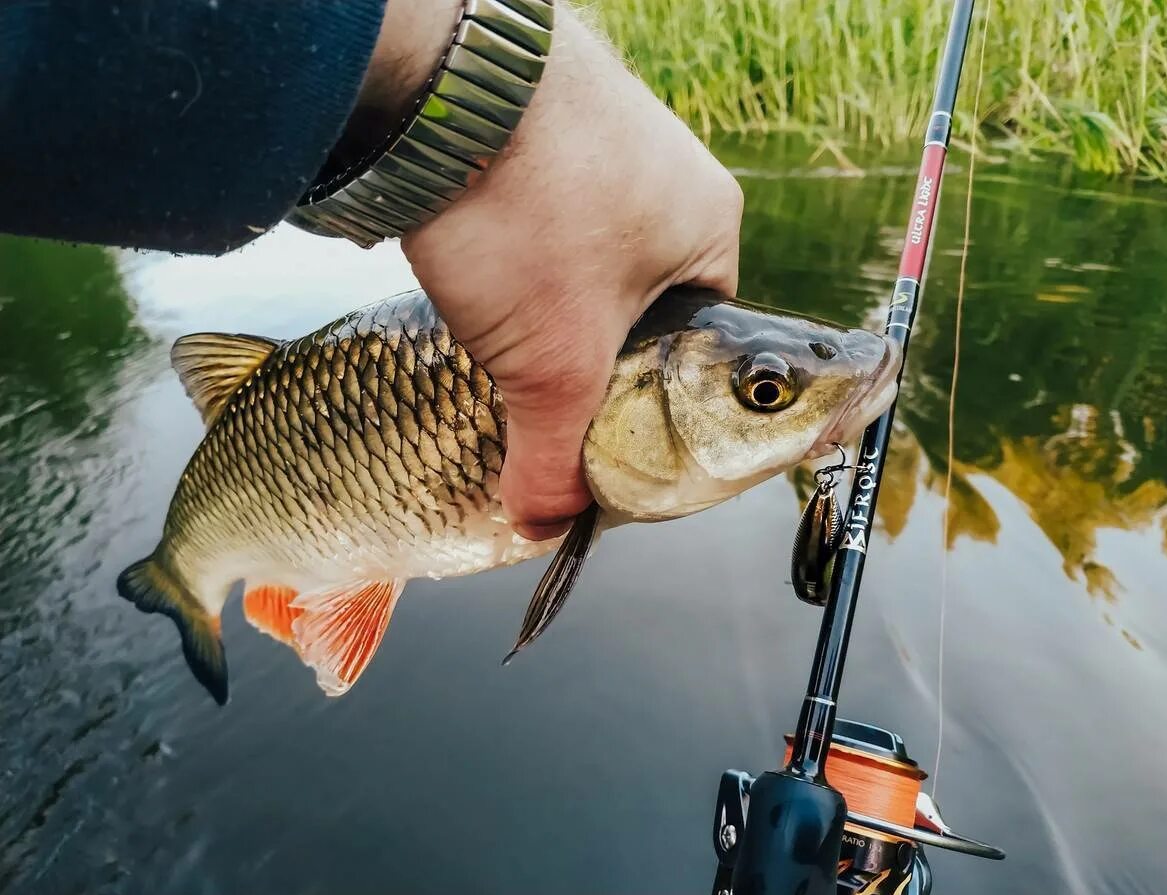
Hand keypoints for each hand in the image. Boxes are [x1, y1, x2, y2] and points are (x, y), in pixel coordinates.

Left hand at [387, 5, 743, 538]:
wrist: (439, 81)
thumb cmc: (533, 212)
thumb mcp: (555, 366)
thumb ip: (557, 459)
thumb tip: (546, 523)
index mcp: (709, 230)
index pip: (697, 352)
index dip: (651, 405)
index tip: (605, 430)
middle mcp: (667, 179)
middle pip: (635, 311)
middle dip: (587, 357)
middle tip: (537, 380)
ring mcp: (602, 143)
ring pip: (578, 264)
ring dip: (540, 305)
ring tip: (496, 319)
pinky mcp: (539, 128)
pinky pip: (536, 216)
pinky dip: (507, 254)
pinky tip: (473, 266)